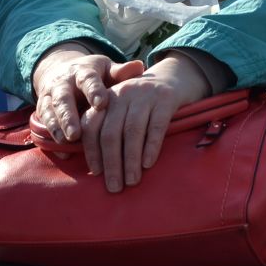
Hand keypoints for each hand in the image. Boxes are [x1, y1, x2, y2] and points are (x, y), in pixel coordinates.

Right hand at [31, 44, 124, 144]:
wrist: (62, 72)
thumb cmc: (94, 76)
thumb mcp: (106, 70)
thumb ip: (121, 72)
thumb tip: (139, 66)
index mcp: (82, 72)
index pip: (87, 79)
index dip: (93, 90)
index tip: (101, 103)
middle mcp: (63, 84)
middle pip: (63, 98)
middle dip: (68, 115)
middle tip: (76, 133)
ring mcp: (50, 97)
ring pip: (50, 112)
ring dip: (57, 128)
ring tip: (66, 141)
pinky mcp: (42, 111)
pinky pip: (44, 125)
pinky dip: (51, 140)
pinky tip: (62, 153)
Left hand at [85, 56, 211, 193]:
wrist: (174, 77)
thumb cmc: (142, 104)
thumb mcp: (122, 109)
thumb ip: (107, 129)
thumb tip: (97, 169)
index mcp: (106, 98)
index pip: (92, 125)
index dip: (92, 151)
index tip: (96, 173)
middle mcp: (123, 94)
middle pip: (111, 132)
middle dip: (111, 163)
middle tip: (114, 187)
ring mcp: (145, 95)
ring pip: (133, 131)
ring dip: (130, 160)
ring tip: (132, 181)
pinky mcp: (166, 98)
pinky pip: (156, 126)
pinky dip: (151, 147)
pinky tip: (148, 164)